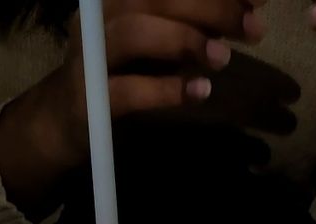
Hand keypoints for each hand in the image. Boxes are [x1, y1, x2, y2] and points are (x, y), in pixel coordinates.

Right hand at [62, 0, 267, 141]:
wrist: (62, 121)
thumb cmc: (119, 74)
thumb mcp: (159, 41)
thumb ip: (195, 23)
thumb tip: (249, 7)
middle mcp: (101, 15)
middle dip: (209, 8)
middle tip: (253, 28)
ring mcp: (90, 56)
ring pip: (135, 33)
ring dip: (184, 41)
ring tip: (223, 59)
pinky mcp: (88, 99)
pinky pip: (127, 89)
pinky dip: (166, 89)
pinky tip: (199, 91)